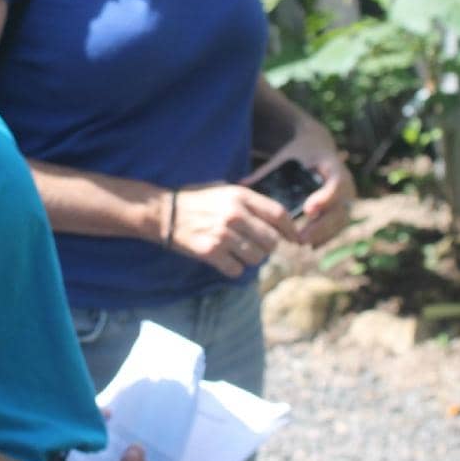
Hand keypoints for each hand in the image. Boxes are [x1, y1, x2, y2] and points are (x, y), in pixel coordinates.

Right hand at [168, 181, 300, 277]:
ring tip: (238, 251)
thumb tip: (278, 218)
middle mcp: (235, 215)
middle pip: (272, 241)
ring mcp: (223, 235)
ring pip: (257, 258)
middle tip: (258, 246)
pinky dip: (234, 268)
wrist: (164, 213)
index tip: (295, 240)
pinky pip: (237, 270)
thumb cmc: (197, 200)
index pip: (279, 214)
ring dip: (251, 259)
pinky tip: (225, 259)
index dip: (291, 230)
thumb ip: (249, 200)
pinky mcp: (210, 252)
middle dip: (269, 247)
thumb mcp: (224, 190)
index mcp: (241, 196)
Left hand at [250, 135, 355, 248]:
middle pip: (339, 208)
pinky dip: (327, 235)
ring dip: (323, 234)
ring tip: (303, 244)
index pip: (335, 183)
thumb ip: (267, 171)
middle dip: (321, 225)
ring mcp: (348, 195)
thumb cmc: (299, 152)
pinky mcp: (346, 206)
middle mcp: (345, 181)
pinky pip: (340, 224)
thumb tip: (240, 184)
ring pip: (341, 220)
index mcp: (332, 165)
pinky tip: (312, 246)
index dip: (324, 198)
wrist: (318, 146)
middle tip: (300, 238)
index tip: (308, 210)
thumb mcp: (285, 156)